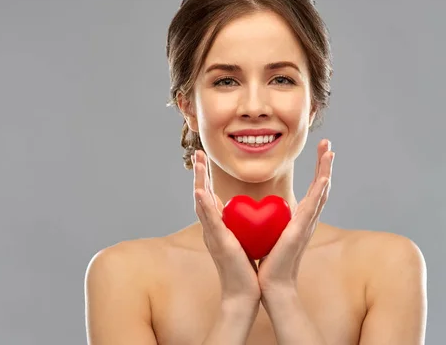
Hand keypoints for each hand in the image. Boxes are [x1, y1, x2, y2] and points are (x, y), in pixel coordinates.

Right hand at [192, 150, 261, 305]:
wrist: (243, 292)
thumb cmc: (245, 268)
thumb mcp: (243, 239)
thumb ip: (242, 225)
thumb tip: (249, 211)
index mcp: (217, 226)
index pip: (209, 196)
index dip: (205, 178)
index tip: (204, 158)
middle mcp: (211, 228)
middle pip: (200, 195)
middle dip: (198, 173)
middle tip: (196, 153)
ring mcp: (212, 234)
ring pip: (202, 203)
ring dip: (198, 182)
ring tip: (196, 162)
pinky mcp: (218, 242)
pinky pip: (210, 221)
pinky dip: (204, 205)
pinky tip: (200, 191)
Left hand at [257, 139, 334, 296]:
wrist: (272, 284)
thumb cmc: (269, 261)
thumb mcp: (270, 232)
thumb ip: (271, 219)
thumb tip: (263, 208)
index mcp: (301, 218)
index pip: (313, 189)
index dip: (318, 170)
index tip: (321, 151)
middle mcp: (308, 219)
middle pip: (322, 186)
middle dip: (325, 164)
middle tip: (328, 144)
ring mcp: (307, 224)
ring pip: (321, 192)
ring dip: (325, 171)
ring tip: (329, 152)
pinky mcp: (301, 230)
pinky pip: (313, 206)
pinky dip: (320, 191)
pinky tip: (324, 177)